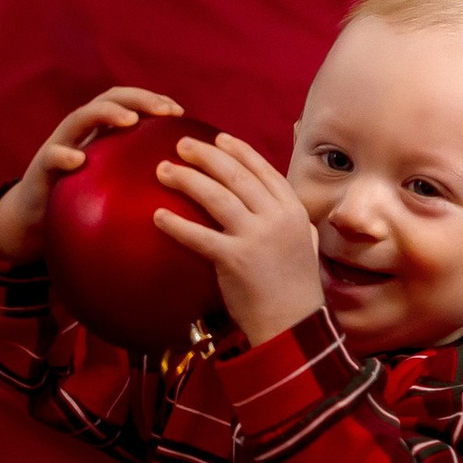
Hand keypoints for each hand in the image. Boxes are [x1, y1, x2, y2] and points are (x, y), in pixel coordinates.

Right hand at [0, 87, 182, 264]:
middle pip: (108, 99)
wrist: (36, 216)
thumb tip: (186, 176)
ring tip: (130, 120)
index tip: (179, 112)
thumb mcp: (115, 179)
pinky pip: (52, 156)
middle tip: (164, 110)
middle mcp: (80, 129)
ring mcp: (59, 144)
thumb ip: (140, 168)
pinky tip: (80, 160)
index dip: (153, 99)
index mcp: (101, 128)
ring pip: (80, 117)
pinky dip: (65, 155)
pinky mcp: (41, 167)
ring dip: (106, 114)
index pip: (128, 100)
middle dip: (138, 99)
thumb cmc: (84, 196)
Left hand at [150, 132, 323, 349]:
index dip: (238, 150)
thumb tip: (271, 203)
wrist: (294, 324)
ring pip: (216, 197)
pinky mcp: (235, 259)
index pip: (262, 169)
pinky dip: (176, 224)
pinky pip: (199, 236)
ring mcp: (257, 237)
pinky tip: (158, 216)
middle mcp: (277, 217)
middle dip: (205, 156)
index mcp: (294, 210)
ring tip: (163, 170)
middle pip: (236, 176)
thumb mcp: (304, 244)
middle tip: (181, 145)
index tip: (217, 138)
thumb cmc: (296, 288)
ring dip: (186, 179)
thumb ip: (291, 220)